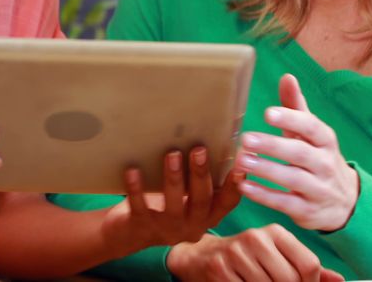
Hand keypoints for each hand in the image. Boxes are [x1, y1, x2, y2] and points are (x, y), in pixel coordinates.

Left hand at [101, 146, 241, 256]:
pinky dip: (137, 188)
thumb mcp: (186, 196)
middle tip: (199, 149)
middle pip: (201, 200)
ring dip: (173, 178)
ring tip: (171, 154)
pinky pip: (140, 207)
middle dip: (201, 174)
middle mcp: (191, 226)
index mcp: (207, 216)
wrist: (129, 234)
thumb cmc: (164, 204)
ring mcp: (167, 229)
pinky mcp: (142, 227)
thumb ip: (198, 179)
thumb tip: (211, 138)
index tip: (242, 166)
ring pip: (173, 205)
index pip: (227, 203)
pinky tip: (133, 170)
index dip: (235, 186)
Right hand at [166, 225, 344, 281]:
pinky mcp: (220, 268)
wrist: (201, 256)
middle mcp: (256, 238)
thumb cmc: (245, 257)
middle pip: (290, 280)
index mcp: (275, 232)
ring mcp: (236, 253)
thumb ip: (306, 267)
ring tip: (256, 281)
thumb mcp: (276, 255)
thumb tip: (338, 280)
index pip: (309, 264)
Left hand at [234, 75, 358, 231]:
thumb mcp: (312, 134)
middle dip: (273, 145)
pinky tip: (243, 185)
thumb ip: (296, 107)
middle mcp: (325, 164)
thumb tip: (287, 77)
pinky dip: (263, 195)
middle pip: (300, 153)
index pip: (311, 127)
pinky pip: (285, 203)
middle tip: (246, 138)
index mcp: (325, 141)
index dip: (291, 119)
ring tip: (240, 160)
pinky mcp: (307, 210)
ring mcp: (318, 189)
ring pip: (292, 178)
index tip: (267, 113)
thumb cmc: (318, 158)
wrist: (346, 203)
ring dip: (266, 169)